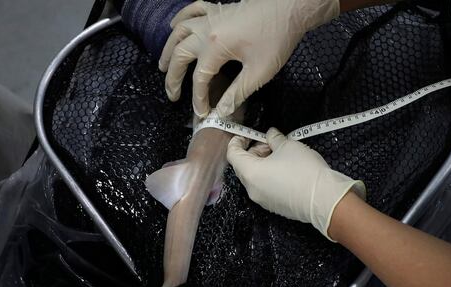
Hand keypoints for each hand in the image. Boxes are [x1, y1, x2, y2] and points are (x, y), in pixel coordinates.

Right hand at [159, 0, 339, 117]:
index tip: (202, 112)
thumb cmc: (277, 38)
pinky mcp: (218, 9)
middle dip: (173, 77)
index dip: (198, 98)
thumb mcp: (259, 72)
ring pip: (179, 32)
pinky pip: (192, 10)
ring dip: (168, 49)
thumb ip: (237, 93)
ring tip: (162, 65)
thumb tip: (221, 111)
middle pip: (180, 55)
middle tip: (172, 95)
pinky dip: (180, 19)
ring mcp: (210, 17)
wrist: (289, 8)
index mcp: (215, 47)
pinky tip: (174, 26)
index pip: (199, 78)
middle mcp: (207, 30)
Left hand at [227, 128, 365, 239]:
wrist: (323, 199)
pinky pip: (264, 188)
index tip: (249, 135)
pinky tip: (286, 171)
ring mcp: (261, 200)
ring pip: (254, 177)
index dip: (238, 141)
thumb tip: (270, 134)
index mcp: (250, 173)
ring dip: (262, 164)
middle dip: (254, 152)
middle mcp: (251, 189)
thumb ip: (274, 138)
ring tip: (281, 156)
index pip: (232, 154)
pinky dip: (269, 176)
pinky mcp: (273, 206)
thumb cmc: (303, 169)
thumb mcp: (288, 146)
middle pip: (243, 166)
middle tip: (272, 144)